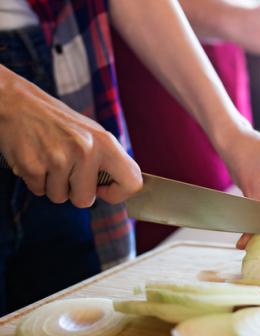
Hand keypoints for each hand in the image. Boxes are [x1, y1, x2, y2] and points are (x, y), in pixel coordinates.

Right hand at [0, 66, 141, 206]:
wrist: (18, 103)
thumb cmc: (59, 122)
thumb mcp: (93, 134)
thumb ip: (108, 160)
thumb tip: (121, 189)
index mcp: (106, 143)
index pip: (132, 182)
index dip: (119, 194)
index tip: (103, 190)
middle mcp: (86, 150)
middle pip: (85, 201)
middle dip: (74, 192)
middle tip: (67, 170)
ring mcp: (58, 159)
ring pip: (59, 198)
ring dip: (53, 185)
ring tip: (49, 159)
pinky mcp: (32, 166)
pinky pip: (38, 191)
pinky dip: (36, 180)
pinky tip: (36, 158)